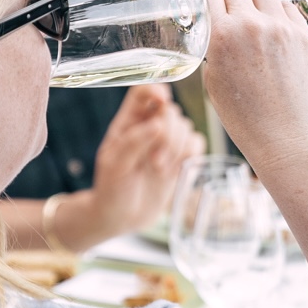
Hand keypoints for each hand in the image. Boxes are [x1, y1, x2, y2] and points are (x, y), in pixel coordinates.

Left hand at [72, 84, 204, 239]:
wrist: (121, 217)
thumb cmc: (111, 189)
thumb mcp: (114, 166)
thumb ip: (133, 143)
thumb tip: (156, 124)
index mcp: (127, 122)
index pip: (143, 92)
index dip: (156, 90)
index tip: (162, 103)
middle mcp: (148, 127)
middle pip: (170, 110)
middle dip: (168, 135)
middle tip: (154, 161)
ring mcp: (165, 142)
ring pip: (185, 126)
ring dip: (177, 148)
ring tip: (159, 170)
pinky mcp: (179, 158)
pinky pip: (196, 143)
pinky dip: (190, 155)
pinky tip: (173, 171)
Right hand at [199, 0, 307, 178]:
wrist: (288, 138)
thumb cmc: (246, 119)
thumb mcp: (212, 80)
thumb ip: (211, 47)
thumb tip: (214, 27)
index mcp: (222, 36)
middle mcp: (252, 24)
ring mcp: (281, 27)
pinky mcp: (303, 34)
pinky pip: (286, 5)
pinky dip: (274, 4)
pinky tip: (268, 12)